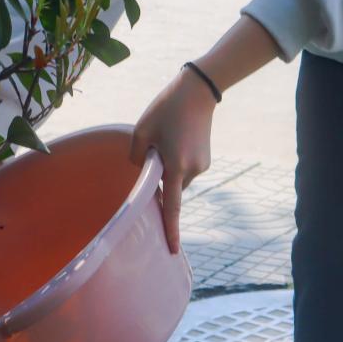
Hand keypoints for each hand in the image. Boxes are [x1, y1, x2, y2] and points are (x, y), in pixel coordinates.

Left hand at [129, 65, 217, 254]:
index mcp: (175, 165)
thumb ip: (137, 156)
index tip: (173, 251)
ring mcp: (201, 164)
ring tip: (167, 136)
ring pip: (178, 176)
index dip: (170, 229)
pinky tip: (176, 137)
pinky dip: (178, 160)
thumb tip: (143, 170)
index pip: (172, 206)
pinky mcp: (205, 158)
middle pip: (170, 187)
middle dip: (160, 177)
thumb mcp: (142, 130)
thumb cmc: (166, 108)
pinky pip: (186, 167)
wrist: (197, 91)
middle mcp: (192, 169)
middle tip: (153, 147)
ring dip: (169, 166)